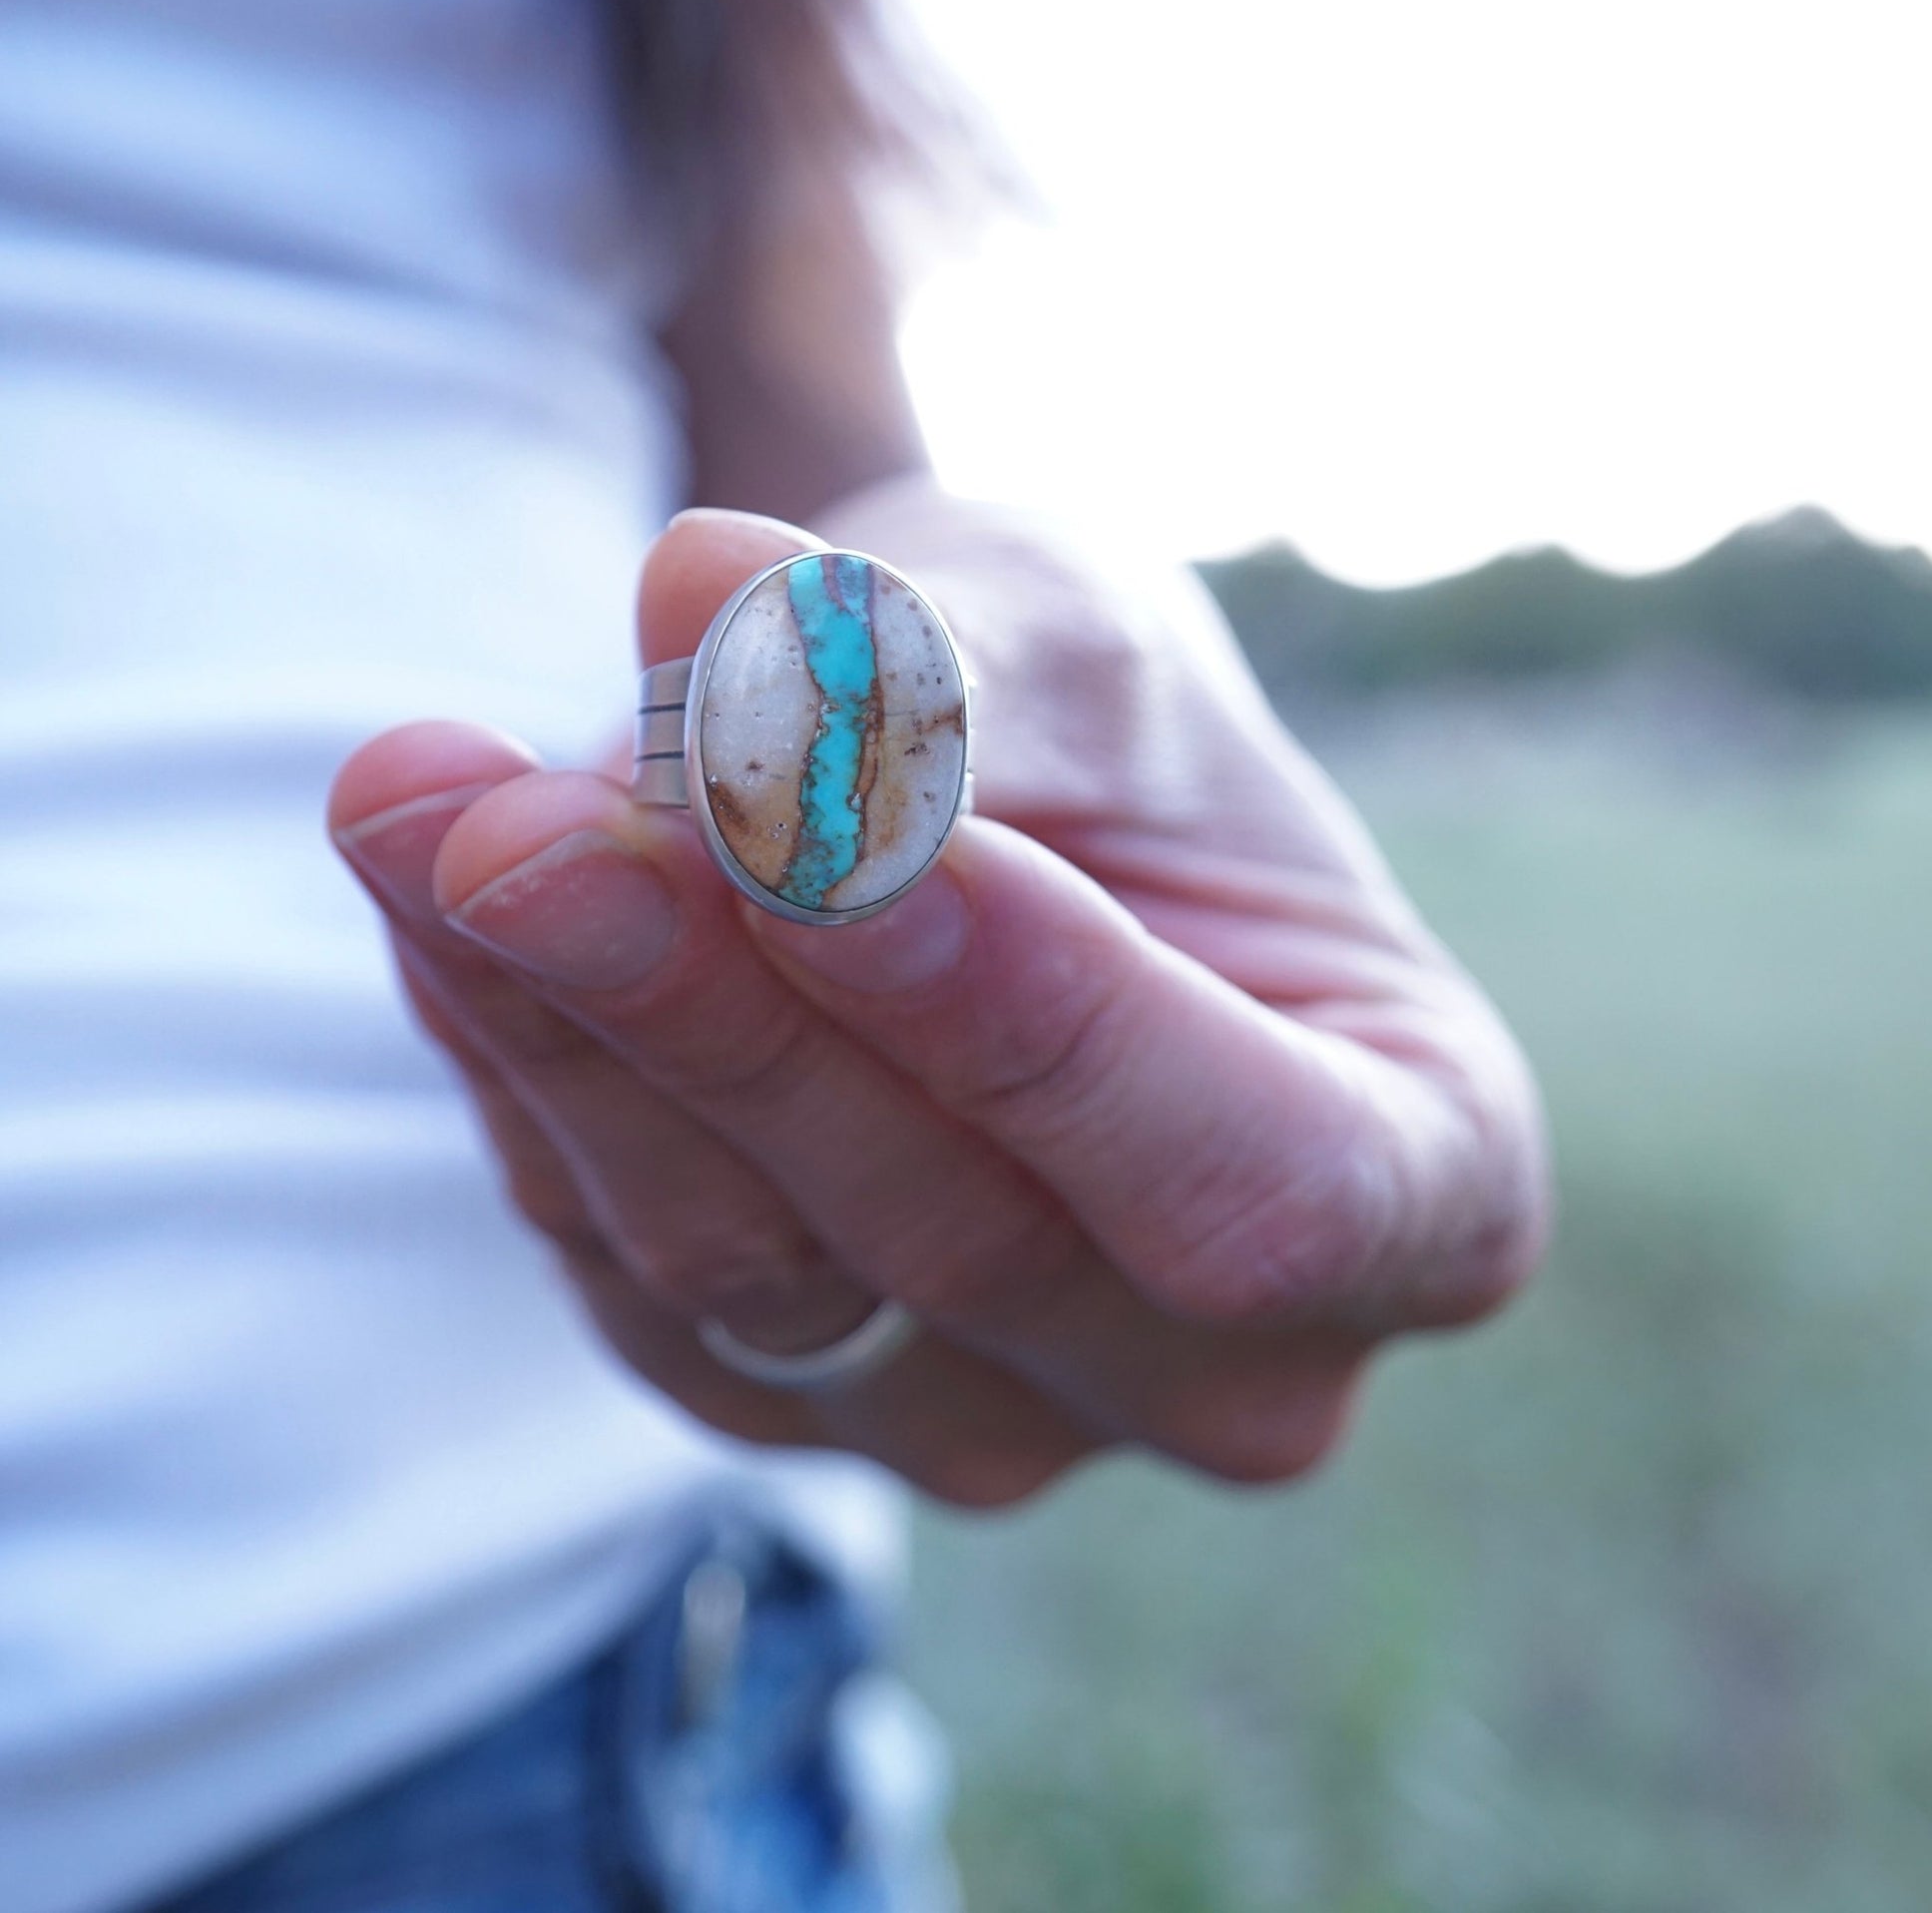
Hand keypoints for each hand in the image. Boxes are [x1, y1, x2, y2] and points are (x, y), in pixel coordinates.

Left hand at [326, 490, 1548, 1505]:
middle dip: (728, 1003)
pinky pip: (628, 1273)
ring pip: (757, 1276)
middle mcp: (1224, 1358)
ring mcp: (1000, 1410)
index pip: (1255, 1181)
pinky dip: (523, 1078)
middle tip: (515, 815)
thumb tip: (723, 610)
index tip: (829, 826)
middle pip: (966, 1237)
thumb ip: (943, 668)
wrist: (990, 780)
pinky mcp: (796, 1392)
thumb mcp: (1074, 633)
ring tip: (421, 806)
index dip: (1041, 1029)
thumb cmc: (1104, 712)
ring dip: (569, 1033)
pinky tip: (439, 903)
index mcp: (1422, 1183)